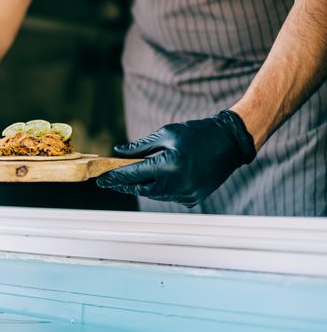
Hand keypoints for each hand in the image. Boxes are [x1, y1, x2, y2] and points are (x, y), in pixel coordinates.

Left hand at [96, 110, 255, 206]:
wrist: (230, 142)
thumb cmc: (197, 133)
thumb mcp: (166, 134)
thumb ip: (140, 146)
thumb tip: (119, 151)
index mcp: (169, 165)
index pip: (134, 175)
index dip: (115, 178)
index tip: (101, 180)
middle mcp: (178, 183)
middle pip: (141, 189)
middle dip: (125, 185)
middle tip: (110, 182)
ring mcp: (187, 193)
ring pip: (154, 195)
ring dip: (141, 187)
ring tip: (128, 180)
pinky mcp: (193, 198)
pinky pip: (169, 196)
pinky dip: (159, 190)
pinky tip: (152, 182)